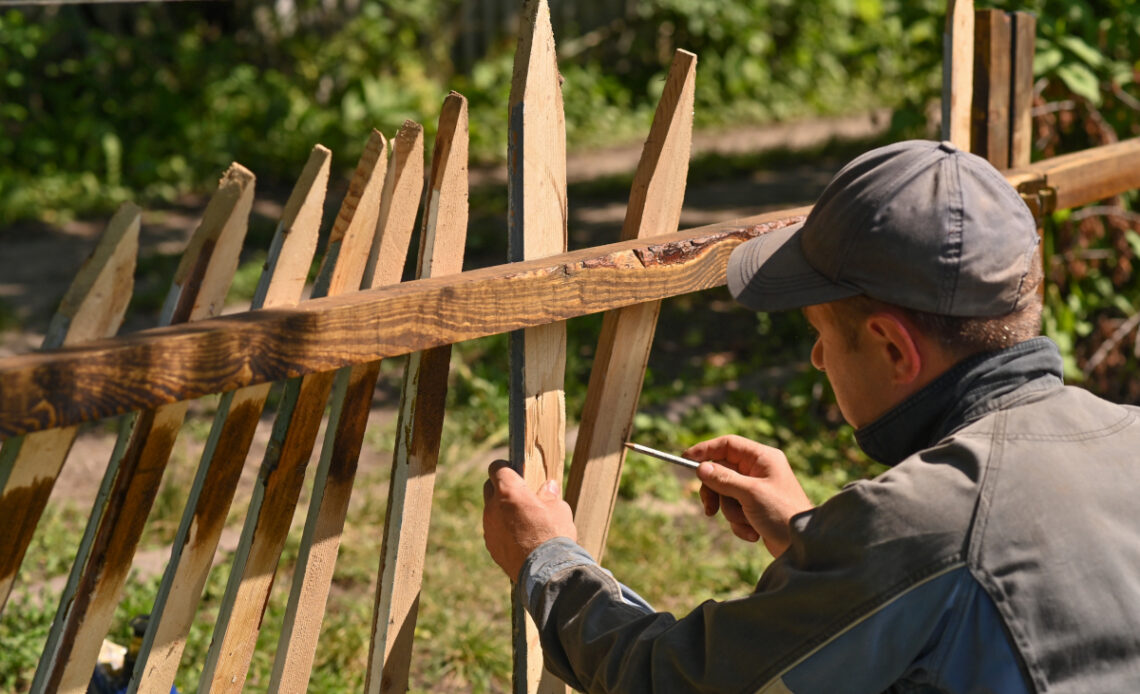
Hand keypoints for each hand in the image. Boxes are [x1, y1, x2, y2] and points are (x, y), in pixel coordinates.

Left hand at [483, 460, 576, 580]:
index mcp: (509, 491)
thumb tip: (549, 487)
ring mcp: (489, 527)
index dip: (505, 467)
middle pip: (489, 487)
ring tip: (521, 518)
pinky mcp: (490, 545)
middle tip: (519, 493)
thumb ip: (549, 495)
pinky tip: (519, 536)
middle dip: (501, 487)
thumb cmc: (554, 535)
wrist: (545, 571)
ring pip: (491, 510)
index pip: (496, 468)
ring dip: (502, 509)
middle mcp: (493, 507)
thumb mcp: (559, 509)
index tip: (515, 470)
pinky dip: (502, 528)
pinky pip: (494, 530)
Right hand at [685, 435, 812, 556]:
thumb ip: (724, 479)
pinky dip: (739, 523)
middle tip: (709, 508)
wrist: (802, 546)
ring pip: (725, 494)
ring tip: (747, 522)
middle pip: (722, 471)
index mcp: (763, 458)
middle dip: (717, 493)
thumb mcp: (750, 494)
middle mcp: (759, 470)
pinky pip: (733, 510)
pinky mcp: (755, 508)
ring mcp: (757, 490)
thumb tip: (700, 467)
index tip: (685, 459)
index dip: (705, 450)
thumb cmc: (782, 513)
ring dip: (731, 512)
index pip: (728, 444)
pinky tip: (754, 533)